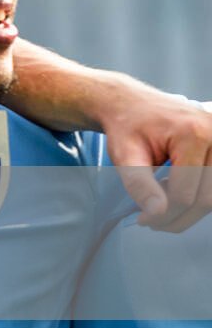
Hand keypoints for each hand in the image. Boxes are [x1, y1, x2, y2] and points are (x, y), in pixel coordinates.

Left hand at [99, 90, 211, 231]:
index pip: (185, 193)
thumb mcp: (124, 154)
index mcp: (193, 135)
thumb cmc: (127, 127)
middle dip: (178, 217)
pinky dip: (198, 197)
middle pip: (206, 199)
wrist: (132, 105)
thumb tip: (157, 213)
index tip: (143, 221)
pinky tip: (176, 194)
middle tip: (152, 222)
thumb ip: (139, 184)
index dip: (163, 214)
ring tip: (162, 207)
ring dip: (190, 210)